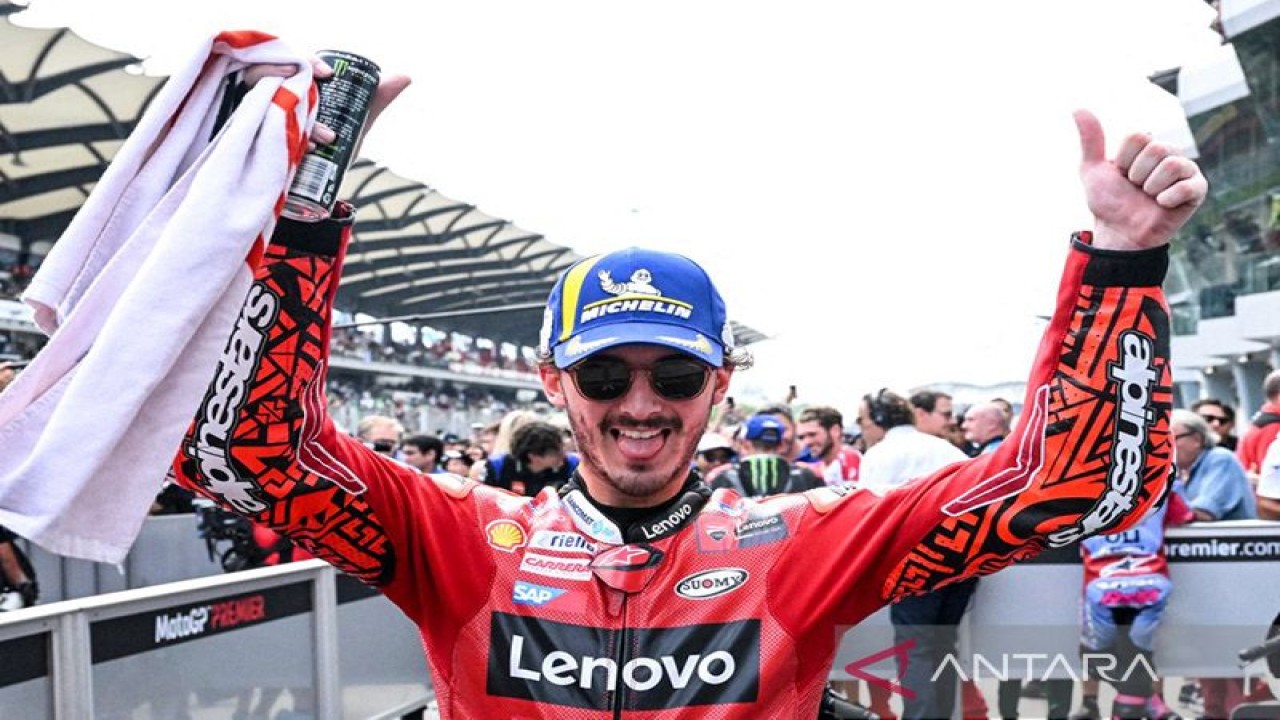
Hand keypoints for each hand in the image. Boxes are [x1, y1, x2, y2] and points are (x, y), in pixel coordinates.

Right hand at [242, 59, 411, 152]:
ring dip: (292, 109)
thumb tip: (405, 76)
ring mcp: (254, 115)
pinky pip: (251, 128)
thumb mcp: (355, 123)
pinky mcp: (246, 139)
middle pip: (267, 68)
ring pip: (259, 96)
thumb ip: (375, 100)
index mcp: (293, 84)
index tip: (328, 74)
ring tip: (328, 137)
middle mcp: (269, 95)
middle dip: (295, 76)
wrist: (314, 192)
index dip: (306, 59)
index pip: (291, 58)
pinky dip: (280, 136)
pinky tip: (309, 149)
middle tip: (322, 90)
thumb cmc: (332, 149)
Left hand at [1074, 109, 1207, 250]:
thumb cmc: (1108, 201)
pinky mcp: (1198, 189)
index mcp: (1147, 145)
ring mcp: (1186, 170)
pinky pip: (1188, 185)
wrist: (1119, 232)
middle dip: (1137, 174)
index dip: (1124, 160)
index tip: (1121, 174)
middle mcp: (1169, 152)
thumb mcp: (1092, 170)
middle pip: (1156, 148)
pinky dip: (1168, 198)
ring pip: (1171, 164)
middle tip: (1136, 188)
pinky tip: (1162, 205)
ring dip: (1151, 187)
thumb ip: (1090, 140)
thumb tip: (1078, 108)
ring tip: (1149, 196)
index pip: (1137, 136)